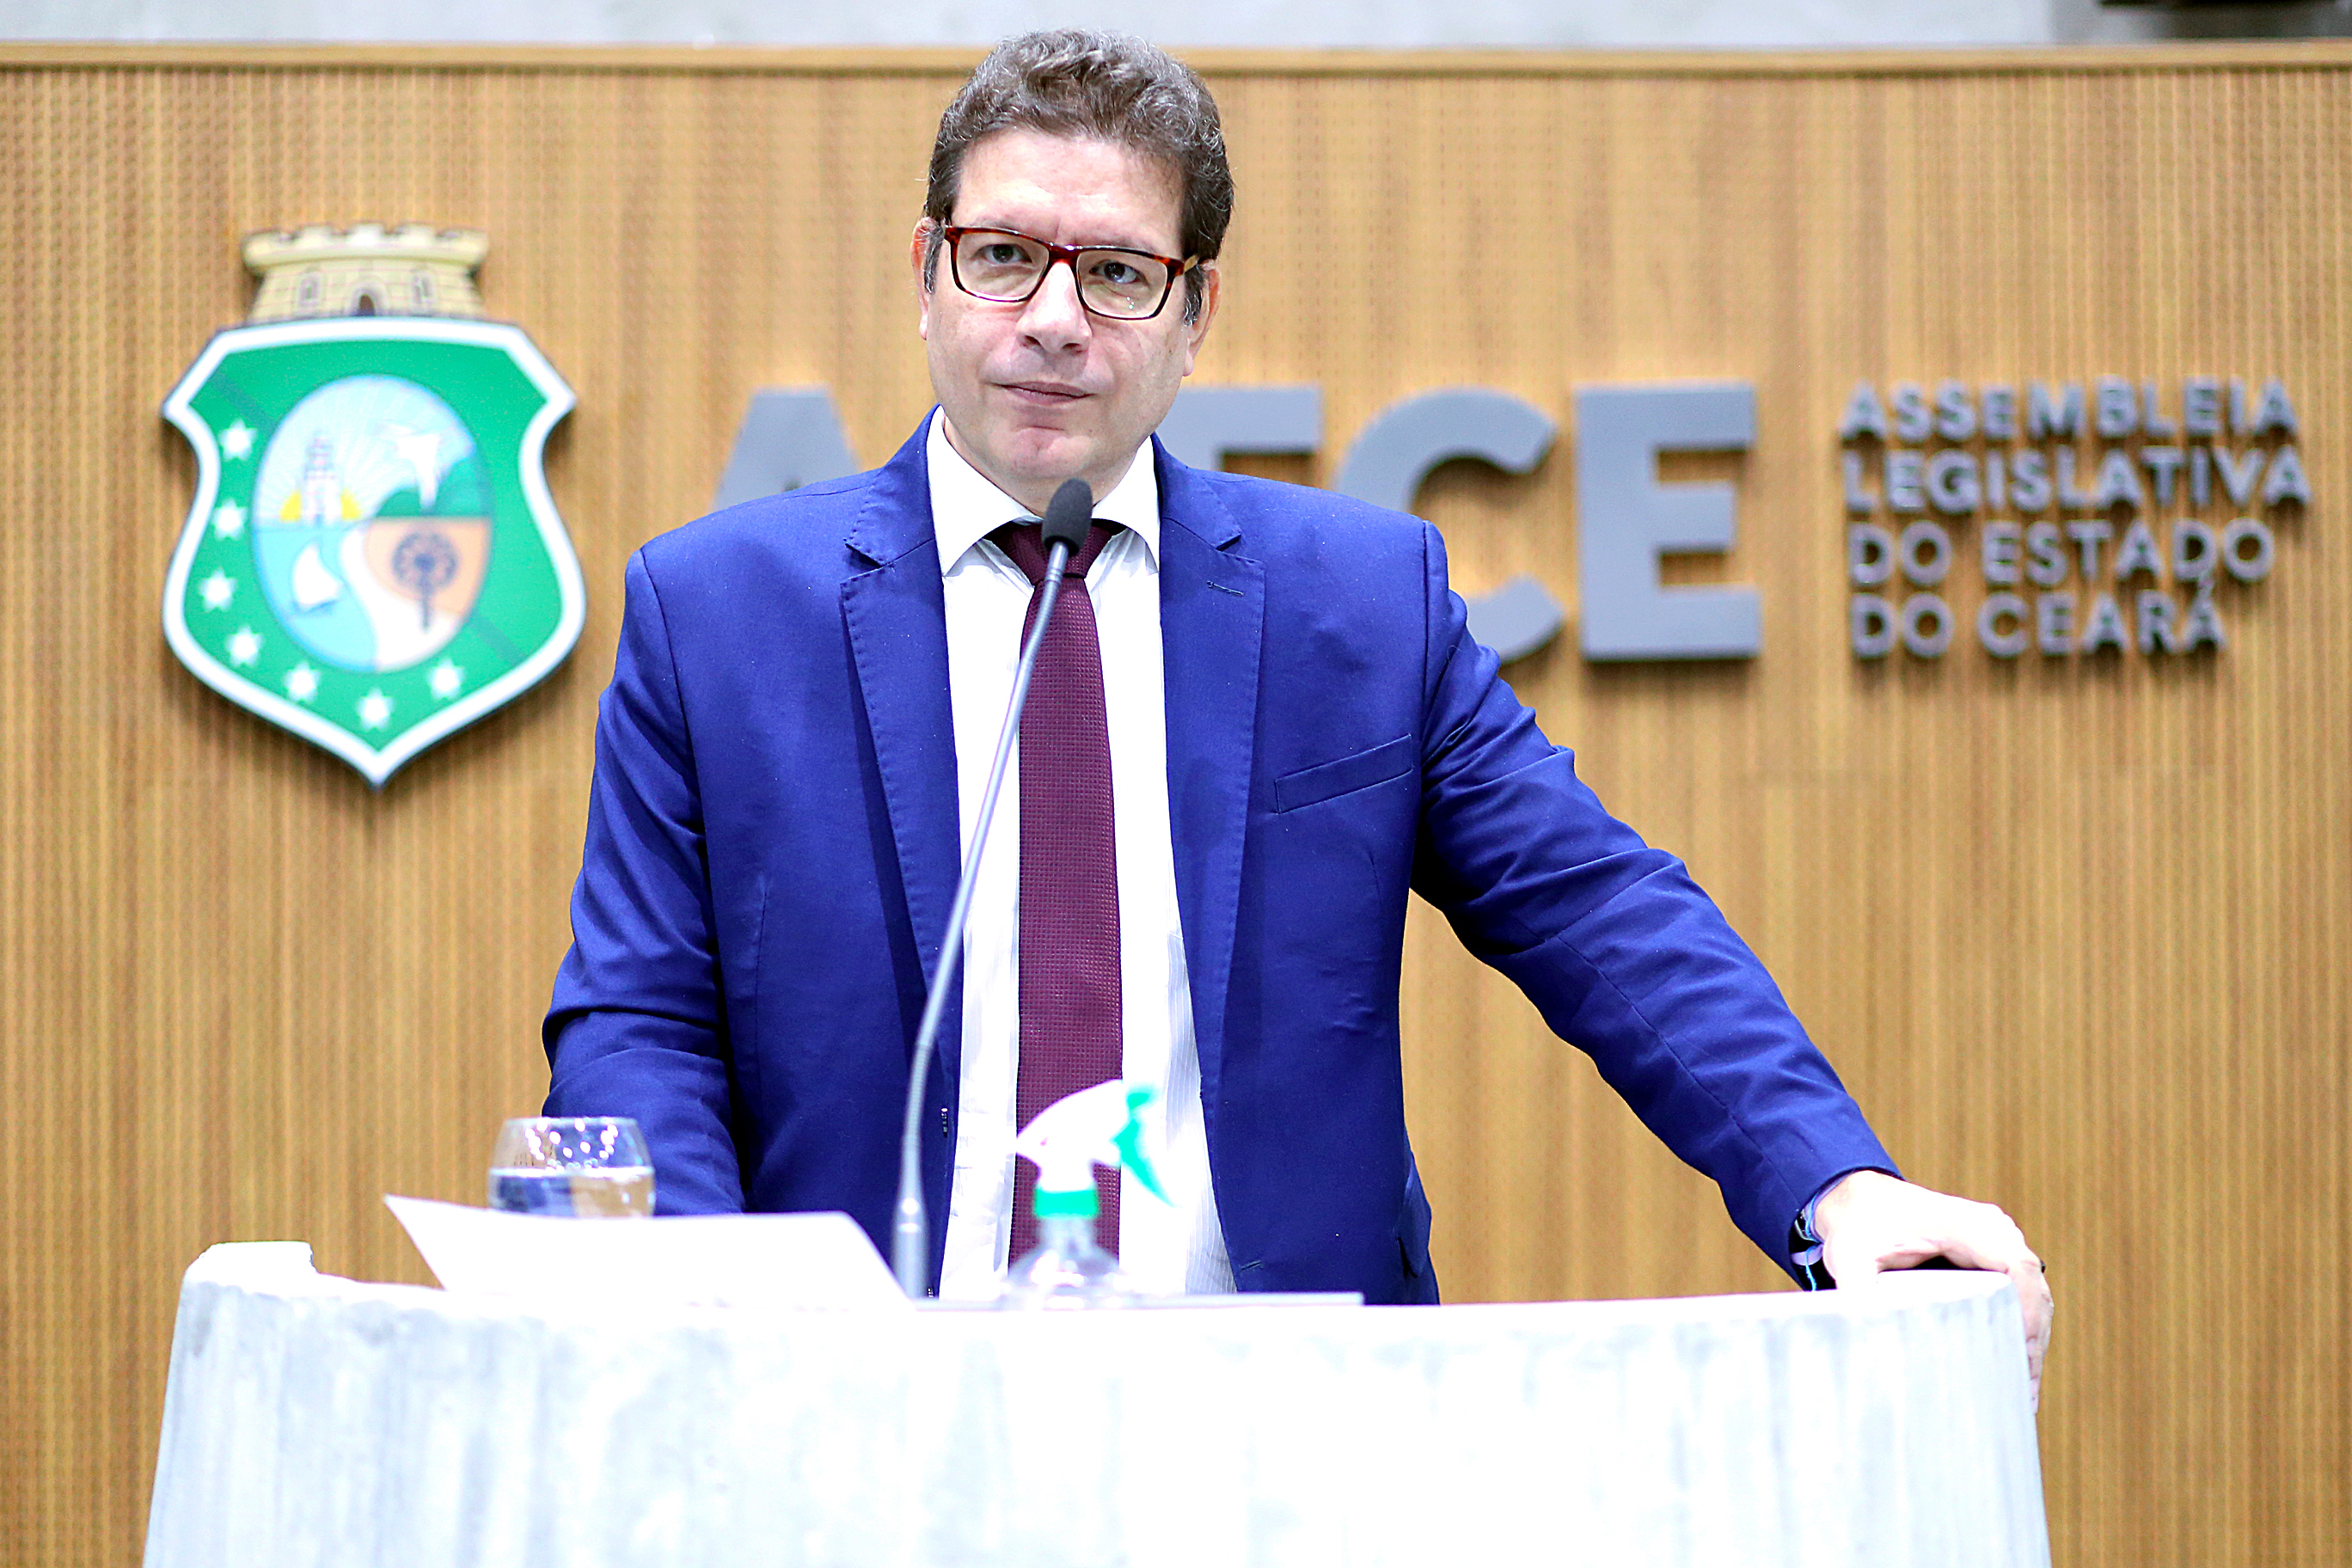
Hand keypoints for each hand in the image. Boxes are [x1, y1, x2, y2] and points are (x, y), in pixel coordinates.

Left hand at [1812, 1170, 2052, 1409]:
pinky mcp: (1993, 1254)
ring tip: (2022, 1394)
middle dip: (2032, 1342)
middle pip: (2033, 1288)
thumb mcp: (1848, 1255)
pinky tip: (2012, 1365)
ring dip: (2030, 1339)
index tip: (2022, 1358)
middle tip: (2023, 1398)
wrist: (1859, 1200)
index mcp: (1967, 1224)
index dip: (2027, 1313)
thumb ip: (1856, 1290)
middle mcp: (1992, 1229)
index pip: (2016, 1267)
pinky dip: (2020, 1327)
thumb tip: (1864, 1336)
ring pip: (2032, 1294)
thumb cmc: (1858, 1224)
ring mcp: (1998, 1240)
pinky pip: (2019, 1292)